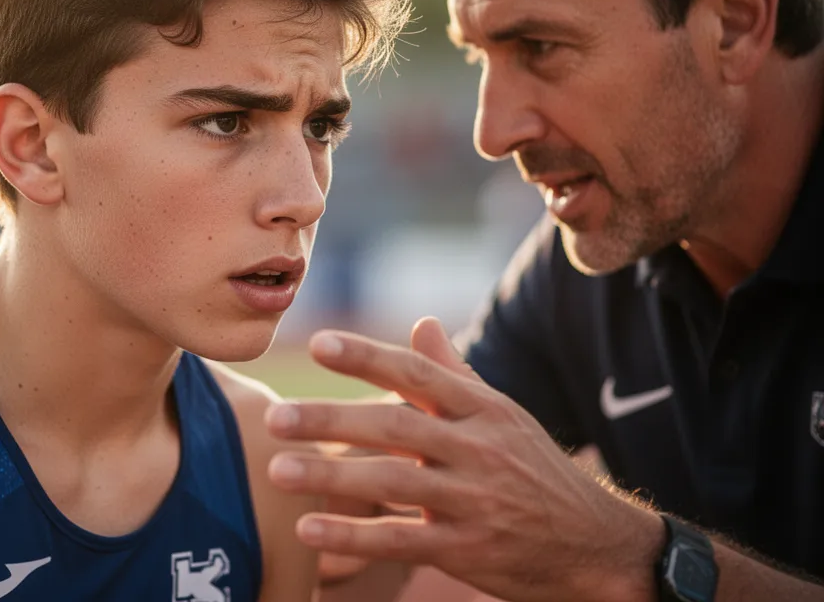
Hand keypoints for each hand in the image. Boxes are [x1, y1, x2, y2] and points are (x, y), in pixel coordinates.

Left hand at [265, 318, 662, 601]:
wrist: (595, 544)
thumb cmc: (535, 469)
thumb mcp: (503, 415)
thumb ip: (455, 372)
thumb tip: (422, 322)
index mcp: (484, 409)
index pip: (418, 373)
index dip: (367, 357)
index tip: (319, 344)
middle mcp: (478, 448)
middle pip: (395, 425)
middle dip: (331, 420)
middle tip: (276, 418)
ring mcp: (473, 501)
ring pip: (392, 482)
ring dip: (330, 475)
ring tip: (276, 470)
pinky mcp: (467, 550)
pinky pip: (400, 540)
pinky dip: (352, 535)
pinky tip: (308, 528)